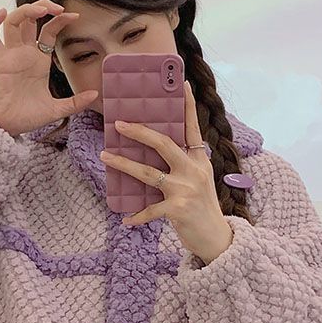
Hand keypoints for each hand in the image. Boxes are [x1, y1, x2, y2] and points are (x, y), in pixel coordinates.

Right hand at [0, 0, 98, 136]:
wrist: (8, 126)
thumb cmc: (28, 116)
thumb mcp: (57, 109)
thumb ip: (75, 102)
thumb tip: (95, 95)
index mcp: (39, 60)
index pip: (49, 31)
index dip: (60, 20)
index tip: (75, 16)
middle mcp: (25, 53)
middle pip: (30, 19)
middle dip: (42, 7)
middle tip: (58, 7)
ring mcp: (11, 55)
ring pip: (14, 23)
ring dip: (24, 11)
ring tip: (39, 9)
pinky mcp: (0, 62)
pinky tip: (3, 13)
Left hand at [98, 81, 233, 264]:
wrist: (217, 238)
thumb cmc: (203, 209)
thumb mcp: (199, 181)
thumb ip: (183, 166)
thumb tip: (154, 154)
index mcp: (200, 161)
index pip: (192, 128)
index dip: (187, 105)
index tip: (181, 84)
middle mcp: (193, 171)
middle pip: (163, 144)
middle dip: (139, 132)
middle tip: (119, 123)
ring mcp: (185, 189)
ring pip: (147, 173)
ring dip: (123, 164)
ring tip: (104, 156)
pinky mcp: (178, 209)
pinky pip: (149, 210)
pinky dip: (137, 216)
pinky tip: (126, 219)